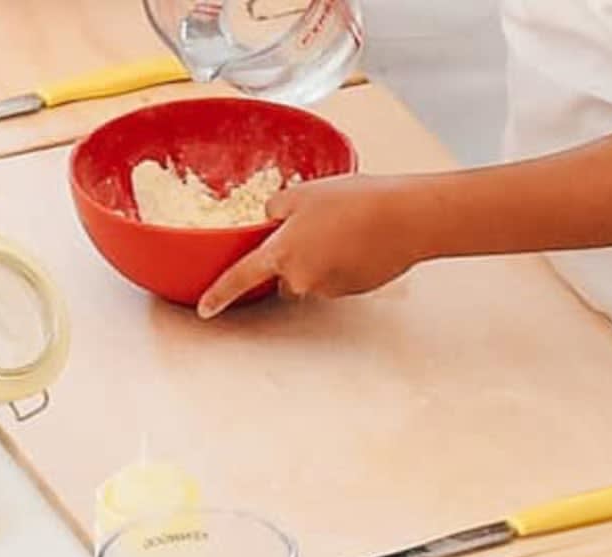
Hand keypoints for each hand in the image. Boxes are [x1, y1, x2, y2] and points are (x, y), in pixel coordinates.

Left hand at [197, 174, 428, 318]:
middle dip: (293, 254)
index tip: (205, 309)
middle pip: (283, 274)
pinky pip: (338, 276)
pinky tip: (362, 238)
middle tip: (316, 223)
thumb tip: (272, 218)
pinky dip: (345, 260)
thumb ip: (277, 208)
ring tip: (346, 226)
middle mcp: (301, 279)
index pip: (239, 278)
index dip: (219, 294)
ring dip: (321, 256)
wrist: (406, 218)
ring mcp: (329, 288)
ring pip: (313, 275)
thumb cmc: (356, 201)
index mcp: (281, 254)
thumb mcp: (303, 193)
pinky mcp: (354, 290)